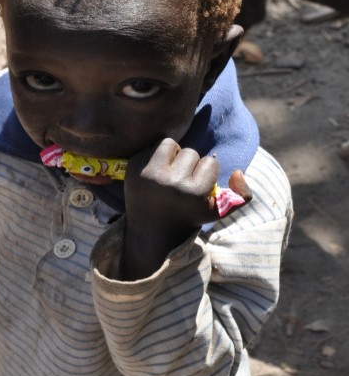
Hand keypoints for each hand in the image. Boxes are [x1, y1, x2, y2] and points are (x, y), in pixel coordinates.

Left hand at [122, 138, 251, 278]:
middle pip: (191, 152)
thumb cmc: (188, 217)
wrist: (152, 231)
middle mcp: (171, 183)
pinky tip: (155, 173)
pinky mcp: (133, 168)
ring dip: (173, 155)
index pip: (210, 162)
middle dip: (189, 164)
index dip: (206, 173)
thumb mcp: (218, 213)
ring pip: (170, 144)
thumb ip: (242, 196)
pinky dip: (156, 156)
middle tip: (182, 181)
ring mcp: (149, 174)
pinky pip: (151, 147)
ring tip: (170, 172)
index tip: (197, 186)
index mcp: (193, 193)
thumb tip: (238, 171)